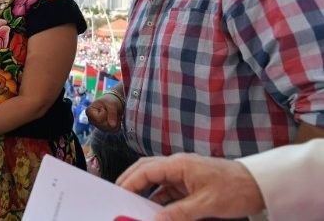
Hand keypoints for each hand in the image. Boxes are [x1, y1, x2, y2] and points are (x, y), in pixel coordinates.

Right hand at [86, 93, 122, 131]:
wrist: (113, 102)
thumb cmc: (110, 100)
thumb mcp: (112, 104)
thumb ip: (112, 114)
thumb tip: (112, 125)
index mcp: (89, 112)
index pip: (98, 120)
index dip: (105, 114)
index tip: (105, 108)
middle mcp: (91, 120)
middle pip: (103, 126)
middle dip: (110, 119)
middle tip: (111, 111)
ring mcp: (97, 125)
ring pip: (108, 129)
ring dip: (114, 121)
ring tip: (113, 114)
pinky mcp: (104, 128)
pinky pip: (113, 130)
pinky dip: (116, 124)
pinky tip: (114, 118)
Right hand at [116, 153, 264, 220]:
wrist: (260, 184)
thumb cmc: (236, 188)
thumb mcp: (206, 204)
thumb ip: (178, 213)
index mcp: (179, 164)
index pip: (146, 170)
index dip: (129, 181)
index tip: (117, 194)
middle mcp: (178, 165)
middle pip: (146, 170)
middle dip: (131, 182)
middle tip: (118, 196)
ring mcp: (184, 173)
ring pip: (156, 180)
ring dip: (145, 192)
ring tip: (134, 207)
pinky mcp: (190, 182)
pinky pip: (168, 189)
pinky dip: (159, 199)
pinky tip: (155, 211)